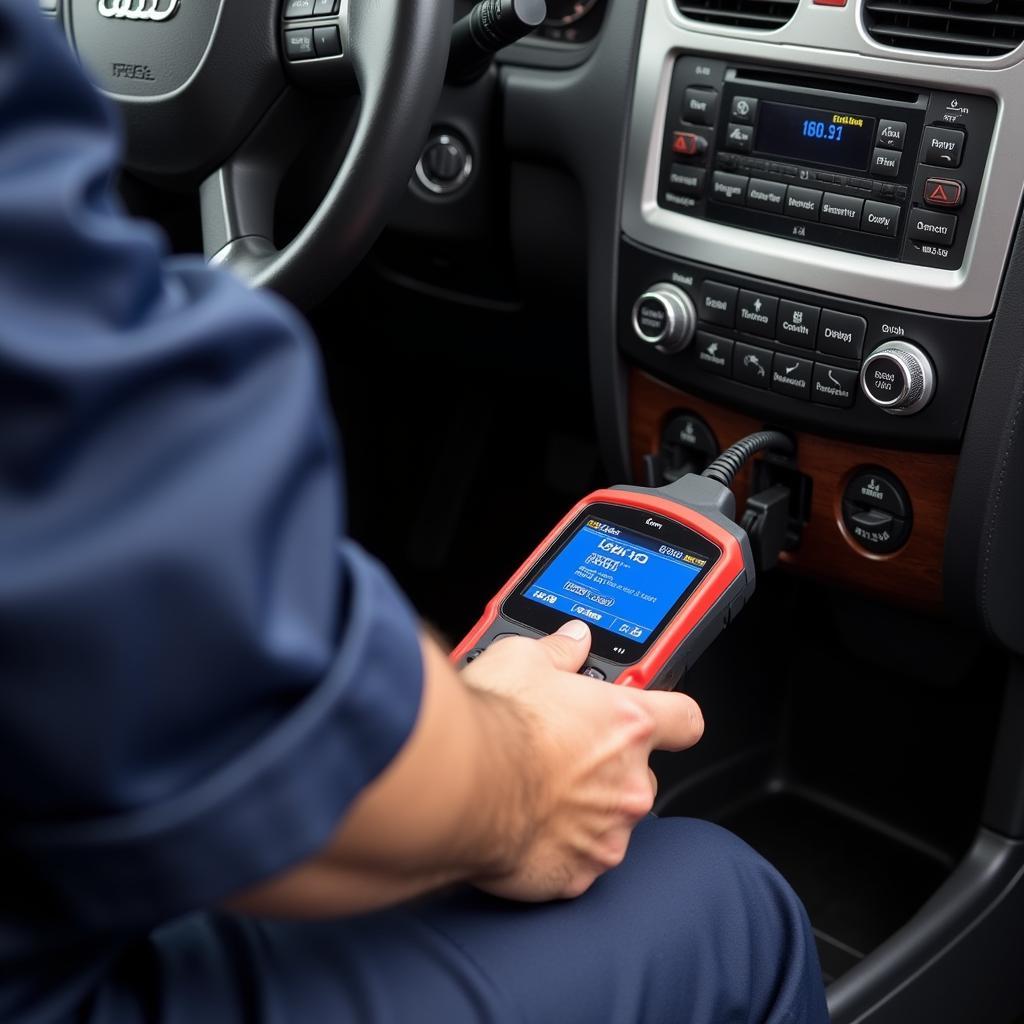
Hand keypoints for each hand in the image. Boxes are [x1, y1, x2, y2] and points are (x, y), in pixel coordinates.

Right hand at [461, 620, 703, 901]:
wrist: (458, 785)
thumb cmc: (493, 725)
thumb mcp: (522, 659)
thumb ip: (559, 651)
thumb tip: (572, 641)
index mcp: (627, 724)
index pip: (684, 720)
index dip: (671, 718)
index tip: (654, 720)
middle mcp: (629, 783)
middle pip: (642, 776)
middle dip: (610, 770)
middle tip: (563, 758)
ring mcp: (607, 835)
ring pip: (610, 823)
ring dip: (584, 813)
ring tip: (534, 795)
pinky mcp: (578, 876)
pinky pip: (577, 863)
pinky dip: (556, 851)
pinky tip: (522, 830)